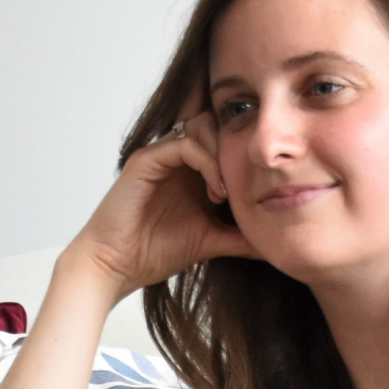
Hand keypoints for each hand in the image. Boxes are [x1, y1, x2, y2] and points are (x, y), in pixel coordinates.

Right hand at [66, 107, 258, 297]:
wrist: (116, 266)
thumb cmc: (154, 252)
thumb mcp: (209, 241)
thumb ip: (239, 236)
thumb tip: (272, 243)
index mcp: (191, 168)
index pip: (222, 136)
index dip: (244, 148)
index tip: (261, 181)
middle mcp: (176, 156)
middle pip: (215, 122)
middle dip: (236, 146)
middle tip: (247, 181)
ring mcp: (160, 154)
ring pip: (202, 126)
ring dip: (222, 155)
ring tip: (227, 193)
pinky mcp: (146, 160)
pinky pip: (183, 143)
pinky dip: (207, 163)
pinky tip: (216, 192)